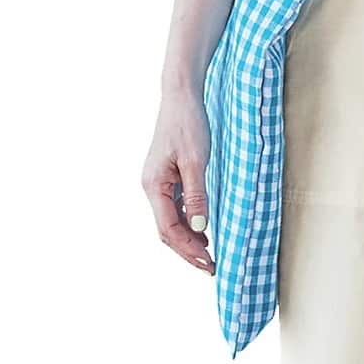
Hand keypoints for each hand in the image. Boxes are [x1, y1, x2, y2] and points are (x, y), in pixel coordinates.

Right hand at [144, 91, 214, 273]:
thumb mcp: (196, 160)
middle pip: (167, 230)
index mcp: (153, 185)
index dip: (188, 249)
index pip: (168, 229)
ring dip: (188, 240)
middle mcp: (151, 187)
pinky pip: (174, 208)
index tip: (209, 262)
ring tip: (209, 255)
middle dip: (188, 251)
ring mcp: (158, 183)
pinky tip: (203, 231)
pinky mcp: (166, 177)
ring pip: (170, 221)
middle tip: (212, 267)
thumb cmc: (188, 124)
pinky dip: (188, 224)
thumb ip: (197, 195)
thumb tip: (199, 228)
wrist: (181, 96)